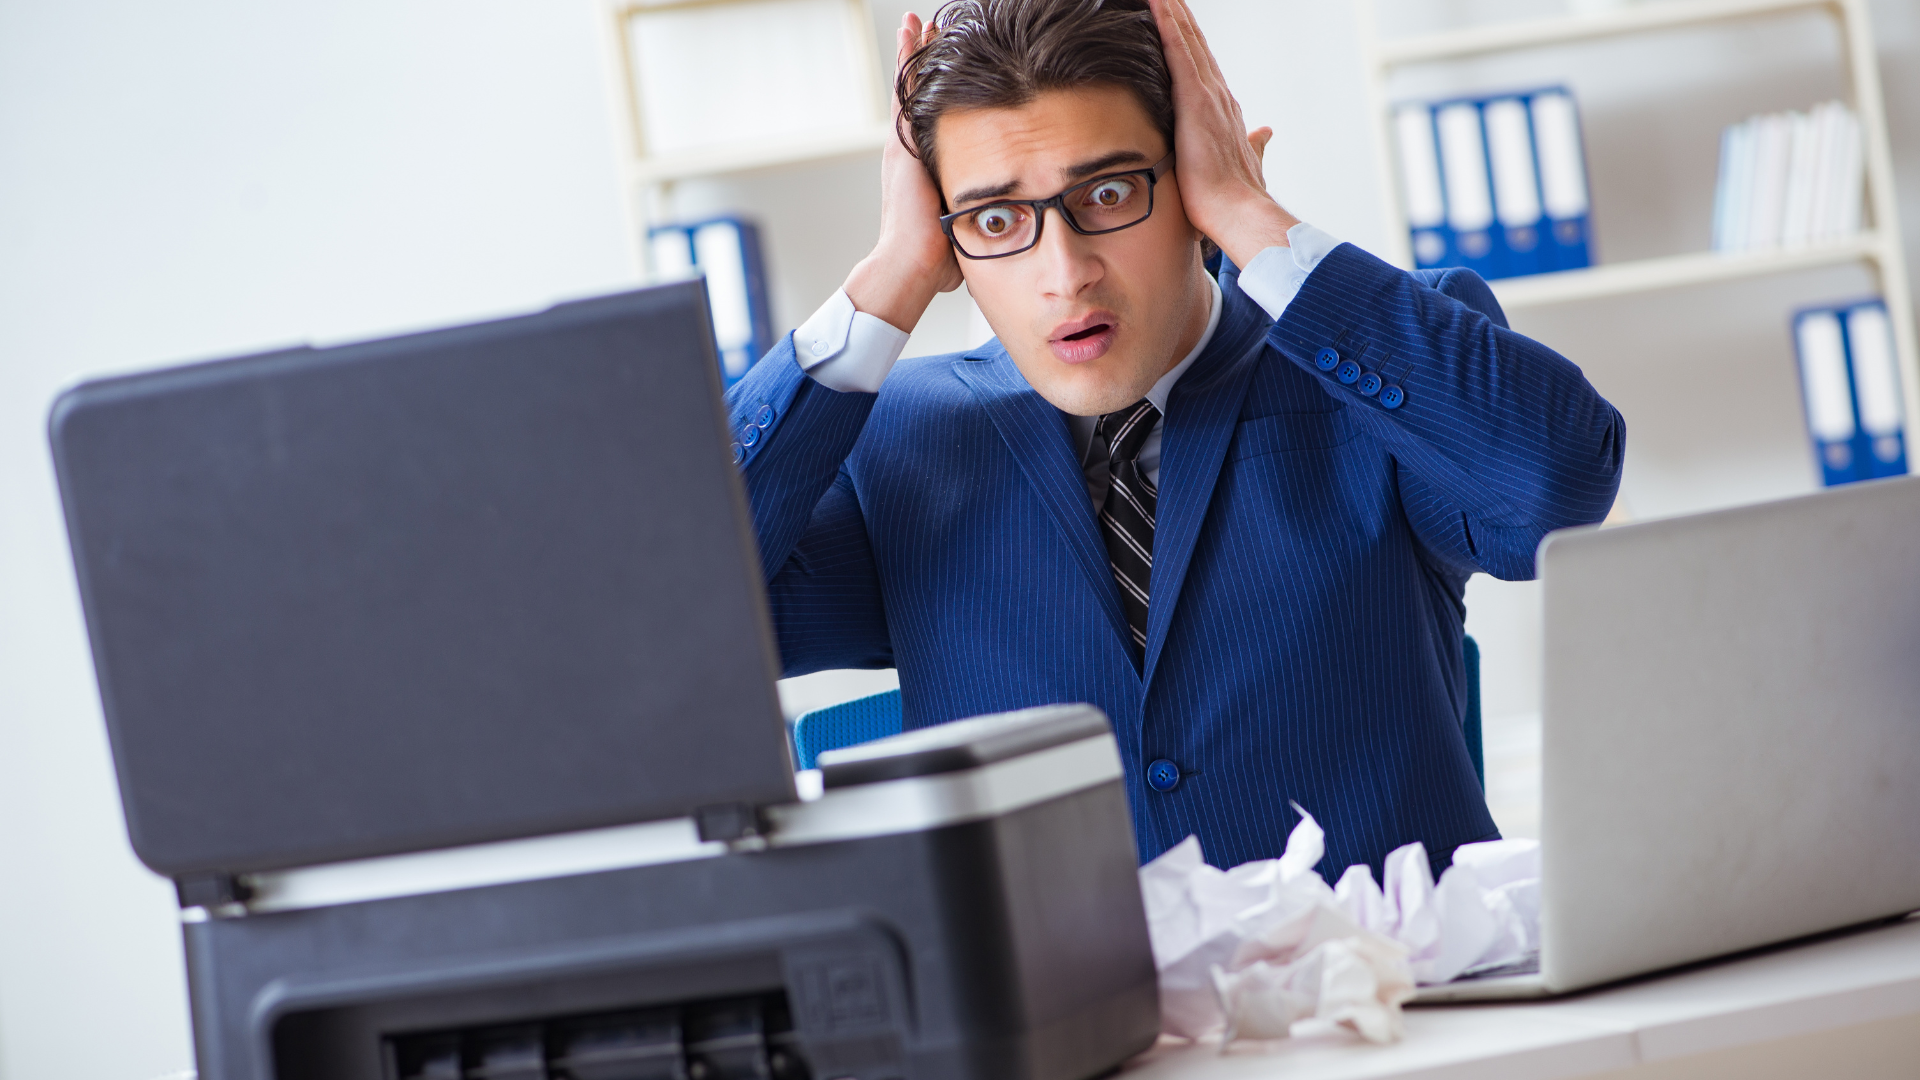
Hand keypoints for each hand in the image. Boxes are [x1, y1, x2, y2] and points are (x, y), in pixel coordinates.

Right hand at [843, 12, 963, 333]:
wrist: (911, 265)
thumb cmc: (936, 261)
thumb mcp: (963, 228)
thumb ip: (979, 218)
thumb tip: (1003, 225)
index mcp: (922, 170)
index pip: (931, 121)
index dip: (938, 94)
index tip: (948, 69)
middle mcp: (908, 152)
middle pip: (917, 95)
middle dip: (923, 62)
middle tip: (929, 29)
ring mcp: (903, 145)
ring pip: (910, 86)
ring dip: (915, 53)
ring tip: (917, 22)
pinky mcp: (902, 143)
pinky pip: (906, 90)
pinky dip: (908, 60)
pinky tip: (911, 32)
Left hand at [1149, 0, 1299, 269]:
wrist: (1238, 211)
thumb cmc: (1233, 199)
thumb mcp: (1244, 165)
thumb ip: (1254, 146)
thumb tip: (1265, 134)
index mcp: (1223, 111)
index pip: (1202, 66)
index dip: (1191, 39)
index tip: (1178, 17)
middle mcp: (1218, 96)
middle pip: (1195, 44)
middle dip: (1180, 16)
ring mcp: (1208, 94)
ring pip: (1186, 40)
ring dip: (1172, 11)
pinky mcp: (1195, 99)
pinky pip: (1177, 51)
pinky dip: (1167, 24)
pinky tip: (1156, 2)